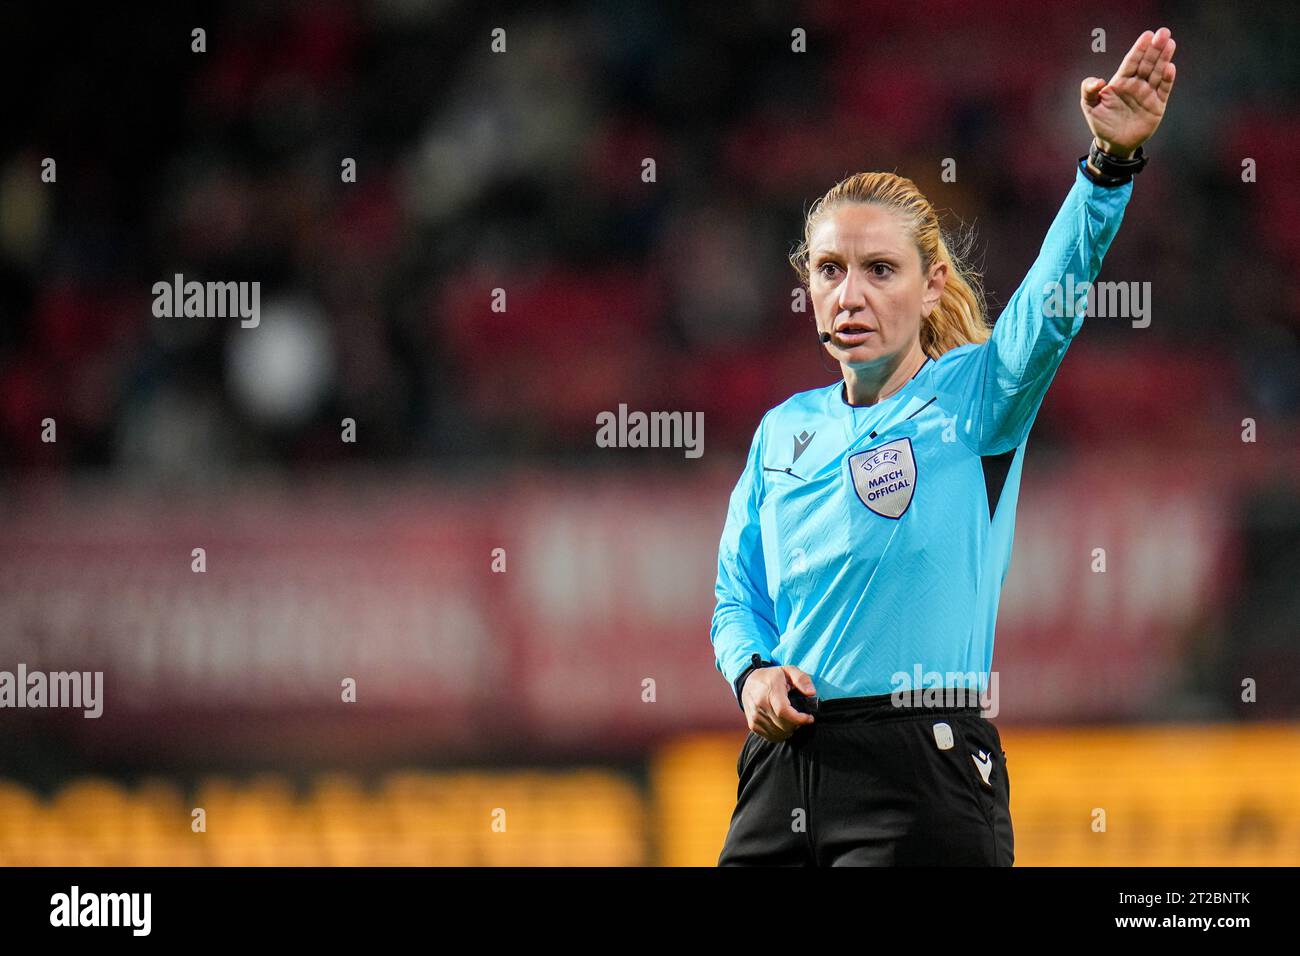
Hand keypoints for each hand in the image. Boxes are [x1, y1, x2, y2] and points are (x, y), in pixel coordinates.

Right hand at [742, 665, 816, 740]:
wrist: (748, 682)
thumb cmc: (772, 677)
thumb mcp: (788, 670)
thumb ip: (802, 679)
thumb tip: (811, 693)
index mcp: (770, 691)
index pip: (784, 711)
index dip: (799, 718)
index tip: (809, 718)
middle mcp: (760, 705)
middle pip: (783, 725)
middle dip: (797, 724)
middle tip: (801, 718)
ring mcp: (755, 716)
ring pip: (778, 733)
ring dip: (789, 730)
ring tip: (792, 720)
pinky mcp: (752, 725)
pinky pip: (771, 736)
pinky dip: (780, 734)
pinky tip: (783, 725)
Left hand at [1080, 27, 1176, 157]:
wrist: (1113, 144)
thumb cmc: (1101, 122)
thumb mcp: (1089, 106)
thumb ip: (1088, 90)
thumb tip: (1098, 80)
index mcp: (1121, 82)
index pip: (1131, 62)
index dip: (1138, 49)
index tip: (1146, 35)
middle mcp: (1136, 85)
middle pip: (1147, 63)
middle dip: (1155, 48)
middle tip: (1163, 33)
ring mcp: (1147, 94)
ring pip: (1157, 73)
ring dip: (1164, 59)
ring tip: (1170, 43)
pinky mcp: (1156, 105)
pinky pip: (1163, 90)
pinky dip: (1167, 80)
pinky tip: (1169, 68)